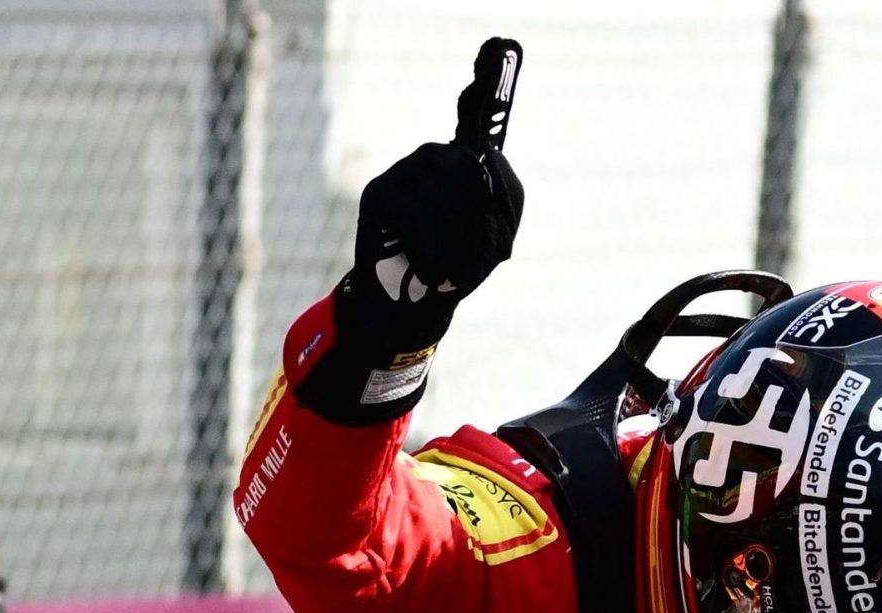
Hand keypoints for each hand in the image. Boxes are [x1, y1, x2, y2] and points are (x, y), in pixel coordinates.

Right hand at [355, 39, 524, 306]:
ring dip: (461, 251)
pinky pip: (422, 223)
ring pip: (451, 204)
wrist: (413, 299)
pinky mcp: (379, 191)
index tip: (501, 43)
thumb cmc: (459, 263)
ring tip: (450, 271)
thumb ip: (503, 200)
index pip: (477, 113)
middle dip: (484, 228)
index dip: (488, 79)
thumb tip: (482, 169)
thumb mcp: (496, 236)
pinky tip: (430, 273)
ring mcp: (406, 168)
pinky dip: (434, 259)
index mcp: (468, 161)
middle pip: (475, 176)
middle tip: (479, 263)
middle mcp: (436, 154)